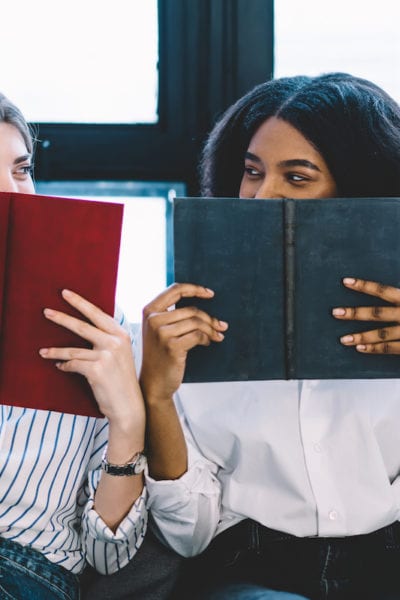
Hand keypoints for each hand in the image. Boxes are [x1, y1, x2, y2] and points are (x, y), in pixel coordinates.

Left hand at [39, 289, 144, 430]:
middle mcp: (116, 342)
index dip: (80, 302)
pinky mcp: (97, 370)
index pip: (98, 314)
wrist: (129, 405)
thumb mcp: (121, 354)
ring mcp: (107, 356)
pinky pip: (73, 365)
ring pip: (73, 349)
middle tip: (46, 311)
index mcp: (122, 334)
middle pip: (83, 326)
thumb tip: (85, 327)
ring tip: (43, 352)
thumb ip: (108, 339)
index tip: (66, 293)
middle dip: (62, 318)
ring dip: (55, 351)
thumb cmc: (121, 380)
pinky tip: (60, 368)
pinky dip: (64, 366)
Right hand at [140, 283, 227, 400]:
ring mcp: (161, 333)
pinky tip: (207, 343)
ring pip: (196, 322)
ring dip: (211, 330)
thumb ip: (172, 314)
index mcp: (149, 311)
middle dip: (210, 318)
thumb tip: (202, 302)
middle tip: (221, 325)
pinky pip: (197, 335)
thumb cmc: (160, 355)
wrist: (153, 382)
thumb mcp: (159, 330)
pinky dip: (206, 338)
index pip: (175, 289)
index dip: (195, 289)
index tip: (210, 294)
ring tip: (216, 336)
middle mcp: (153, 320)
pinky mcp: (172, 346)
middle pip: (191, 310)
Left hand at [332, 277, 399, 353]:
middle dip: (355, 313)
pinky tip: (360, 348)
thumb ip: (399, 296)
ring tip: (343, 340)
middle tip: (335, 312)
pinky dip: (374, 349)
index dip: (364, 286)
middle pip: (377, 313)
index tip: (346, 281)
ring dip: (360, 337)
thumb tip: (387, 292)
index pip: (383, 291)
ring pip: (381, 334)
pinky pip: (390, 348)